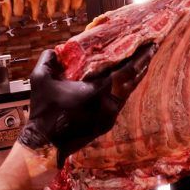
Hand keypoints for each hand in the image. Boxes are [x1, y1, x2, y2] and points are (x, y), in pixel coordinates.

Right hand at [18, 44, 156, 165]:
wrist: (45, 144)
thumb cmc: (43, 110)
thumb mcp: (39, 79)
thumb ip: (48, 59)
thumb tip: (56, 50)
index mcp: (97, 91)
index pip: (127, 71)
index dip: (140, 57)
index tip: (150, 45)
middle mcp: (108, 105)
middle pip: (133, 81)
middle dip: (143, 64)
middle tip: (150, 49)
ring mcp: (109, 117)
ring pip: (128, 93)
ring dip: (135, 77)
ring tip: (141, 63)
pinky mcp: (106, 125)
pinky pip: (120, 103)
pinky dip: (125, 90)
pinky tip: (124, 83)